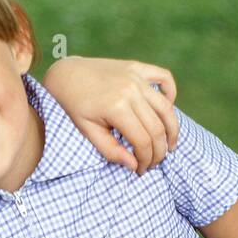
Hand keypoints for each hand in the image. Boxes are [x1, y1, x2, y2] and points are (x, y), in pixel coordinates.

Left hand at [42, 57, 178, 173]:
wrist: (66, 75)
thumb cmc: (74, 107)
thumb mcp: (87, 132)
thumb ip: (111, 150)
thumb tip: (134, 165)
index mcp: (117, 107)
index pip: (142, 141)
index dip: (146, 160)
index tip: (142, 170)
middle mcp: (131, 90)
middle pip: (157, 127)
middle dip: (159, 150)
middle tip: (155, 163)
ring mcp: (136, 77)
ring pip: (166, 107)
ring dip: (172, 129)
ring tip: (170, 145)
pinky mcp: (137, 67)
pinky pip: (164, 77)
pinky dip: (171, 92)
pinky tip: (168, 108)